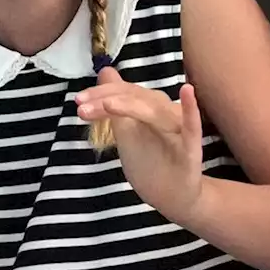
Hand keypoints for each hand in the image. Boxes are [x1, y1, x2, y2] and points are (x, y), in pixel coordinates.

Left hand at [76, 68, 204, 222]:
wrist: (171, 197)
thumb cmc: (149, 162)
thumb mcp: (126, 131)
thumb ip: (115, 104)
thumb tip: (105, 72)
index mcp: (150, 108)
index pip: (125, 92)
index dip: (101, 93)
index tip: (78, 100)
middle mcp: (165, 114)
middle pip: (136, 99)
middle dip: (106, 99)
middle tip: (80, 106)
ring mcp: (178, 131)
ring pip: (154, 112)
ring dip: (130, 105)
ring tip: (107, 104)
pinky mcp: (190, 151)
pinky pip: (191, 129)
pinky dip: (190, 110)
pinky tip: (187, 91)